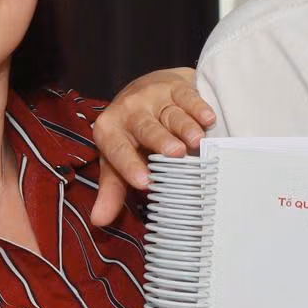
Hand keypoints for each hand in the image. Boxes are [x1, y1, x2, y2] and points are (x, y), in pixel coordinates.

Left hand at [90, 66, 216, 225]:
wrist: (143, 91)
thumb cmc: (131, 136)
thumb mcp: (115, 161)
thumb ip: (111, 190)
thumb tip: (99, 221)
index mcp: (110, 131)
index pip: (118, 150)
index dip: (130, 165)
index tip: (144, 182)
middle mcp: (130, 111)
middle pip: (146, 128)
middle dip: (161, 140)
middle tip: (175, 154)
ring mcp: (154, 97)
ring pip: (171, 114)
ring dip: (185, 126)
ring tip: (197, 141)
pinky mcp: (175, 86)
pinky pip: (188, 96)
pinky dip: (199, 107)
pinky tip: (208, 119)